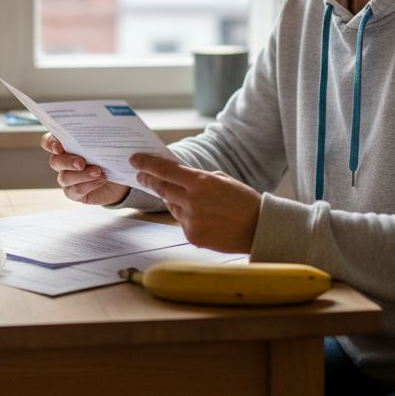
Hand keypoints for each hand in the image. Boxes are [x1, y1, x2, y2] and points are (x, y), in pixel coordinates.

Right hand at [42, 133, 130, 205]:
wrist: (119, 179)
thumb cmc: (113, 156)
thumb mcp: (114, 144)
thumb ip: (115, 142)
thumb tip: (126, 154)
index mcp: (67, 144)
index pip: (49, 141)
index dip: (51, 143)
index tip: (59, 146)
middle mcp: (63, 161)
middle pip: (55, 160)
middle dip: (67, 161)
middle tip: (81, 162)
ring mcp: (67, 177)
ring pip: (64, 177)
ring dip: (81, 175)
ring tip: (98, 172)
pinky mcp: (74, 192)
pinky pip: (74, 190)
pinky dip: (88, 185)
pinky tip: (101, 180)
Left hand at [130, 153, 260, 253]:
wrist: (259, 228)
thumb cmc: (243, 201)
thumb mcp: (222, 180)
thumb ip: (197, 178)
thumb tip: (176, 177)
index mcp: (201, 182)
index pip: (166, 170)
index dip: (148, 164)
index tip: (135, 160)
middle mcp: (193, 201)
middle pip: (162, 188)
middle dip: (150, 180)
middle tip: (141, 176)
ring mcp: (192, 220)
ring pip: (172, 206)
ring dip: (172, 200)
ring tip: (186, 198)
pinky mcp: (193, 236)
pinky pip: (182, 222)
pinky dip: (186, 217)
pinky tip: (202, 216)